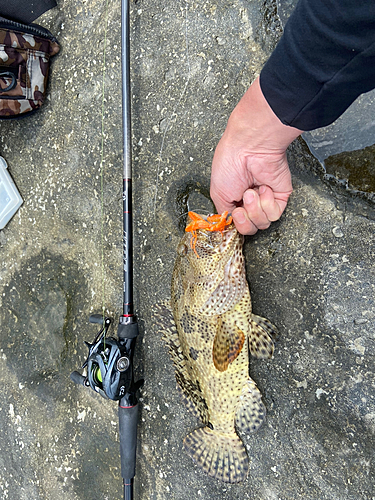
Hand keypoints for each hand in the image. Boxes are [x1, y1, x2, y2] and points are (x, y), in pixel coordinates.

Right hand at [210, 77, 302, 234]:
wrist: (248, 148)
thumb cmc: (230, 163)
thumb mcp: (218, 194)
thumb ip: (224, 213)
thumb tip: (229, 224)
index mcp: (235, 199)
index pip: (238, 224)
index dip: (235, 225)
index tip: (232, 215)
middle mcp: (251, 201)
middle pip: (251, 228)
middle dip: (244, 220)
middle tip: (241, 206)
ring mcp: (266, 199)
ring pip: (263, 223)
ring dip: (254, 209)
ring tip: (251, 192)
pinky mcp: (280, 196)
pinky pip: (275, 214)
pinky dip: (267, 203)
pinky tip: (263, 188)